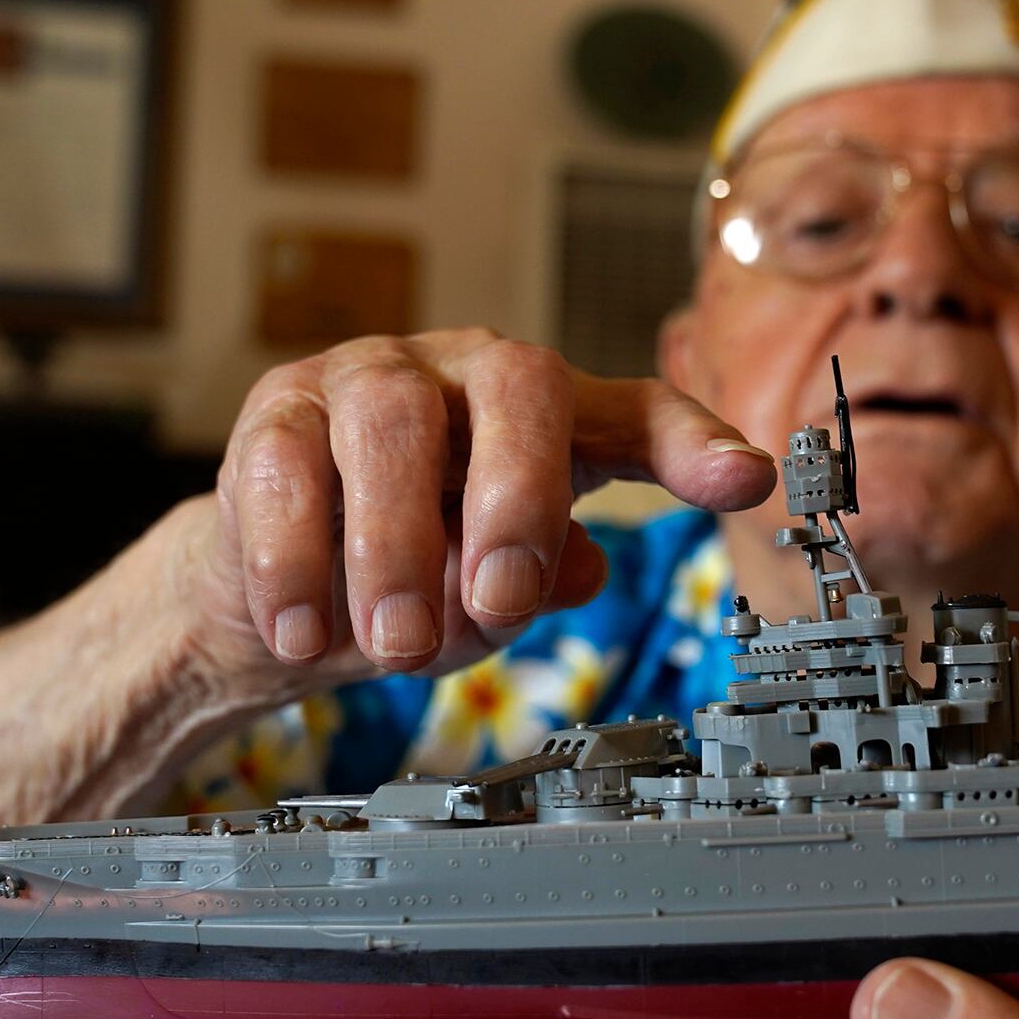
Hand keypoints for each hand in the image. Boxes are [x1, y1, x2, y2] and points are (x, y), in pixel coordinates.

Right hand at [187, 329, 777, 685]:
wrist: (280, 598)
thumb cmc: (413, 580)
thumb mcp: (493, 597)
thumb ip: (539, 581)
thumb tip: (576, 570)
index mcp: (548, 419)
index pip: (639, 413)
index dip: (694, 443)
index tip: (743, 481)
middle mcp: (467, 375)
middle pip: (518, 386)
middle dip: (517, 496)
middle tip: (499, 601)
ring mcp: (369, 378)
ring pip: (392, 419)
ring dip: (397, 545)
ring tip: (395, 643)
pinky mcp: (275, 410)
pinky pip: (286, 463)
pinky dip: (298, 559)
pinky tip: (309, 630)